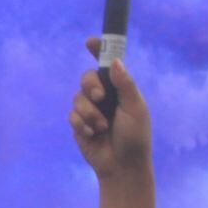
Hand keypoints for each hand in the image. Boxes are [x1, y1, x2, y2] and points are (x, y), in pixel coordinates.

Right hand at [69, 47, 152, 180]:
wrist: (122, 166)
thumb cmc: (135, 137)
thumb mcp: (135, 108)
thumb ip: (125, 85)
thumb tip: (115, 62)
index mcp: (119, 89)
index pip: (107, 64)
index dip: (98, 50)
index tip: (90, 41)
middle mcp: (103, 96)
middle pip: (86, 78)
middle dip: (90, 86)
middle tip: (99, 97)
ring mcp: (90, 110)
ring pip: (78, 97)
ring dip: (89, 113)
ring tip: (102, 127)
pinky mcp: (79, 124)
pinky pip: (72, 115)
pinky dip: (82, 124)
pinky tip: (92, 134)